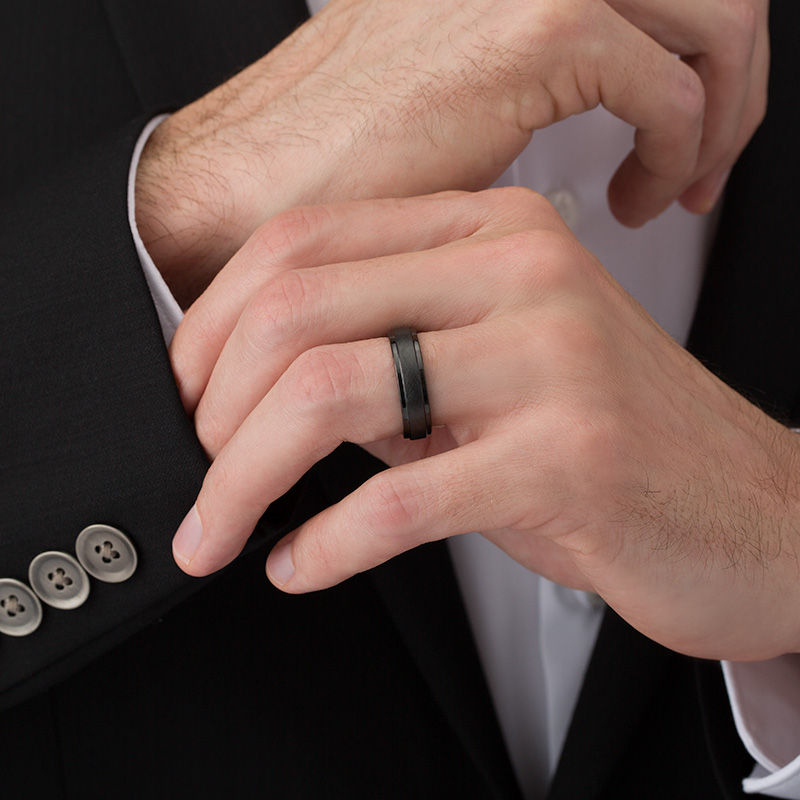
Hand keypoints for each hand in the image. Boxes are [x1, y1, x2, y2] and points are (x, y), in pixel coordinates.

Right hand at [135, 0, 767, 305]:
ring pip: (717, 22)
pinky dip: (676, 154)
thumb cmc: (331, 163)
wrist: (253, 178)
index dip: (699, 61)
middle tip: (704, 168)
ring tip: (675, 192)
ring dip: (719, 118)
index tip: (689, 143)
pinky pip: (670, 91)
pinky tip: (632, 206)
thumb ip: (524, 87)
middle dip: (732, 87)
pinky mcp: (533, 34)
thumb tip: (582, 115)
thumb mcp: (451, 107)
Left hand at [170, 188, 799, 661]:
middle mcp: (521, 273)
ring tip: (220, 529)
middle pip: (299, 311)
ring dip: (244, 477)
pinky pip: (402, 498)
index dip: (213, 325)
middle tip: (196, 472)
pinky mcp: (568, 458)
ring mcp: (551, 359)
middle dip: (212, 408)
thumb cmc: (615, 440)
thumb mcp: (494, 368)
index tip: (185, 396)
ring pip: (332, 393)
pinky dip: (326, 543)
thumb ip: (391, 357)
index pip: (303, 243)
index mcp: (493, 230)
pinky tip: (300, 565)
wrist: (753, 510)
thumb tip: (260, 390)